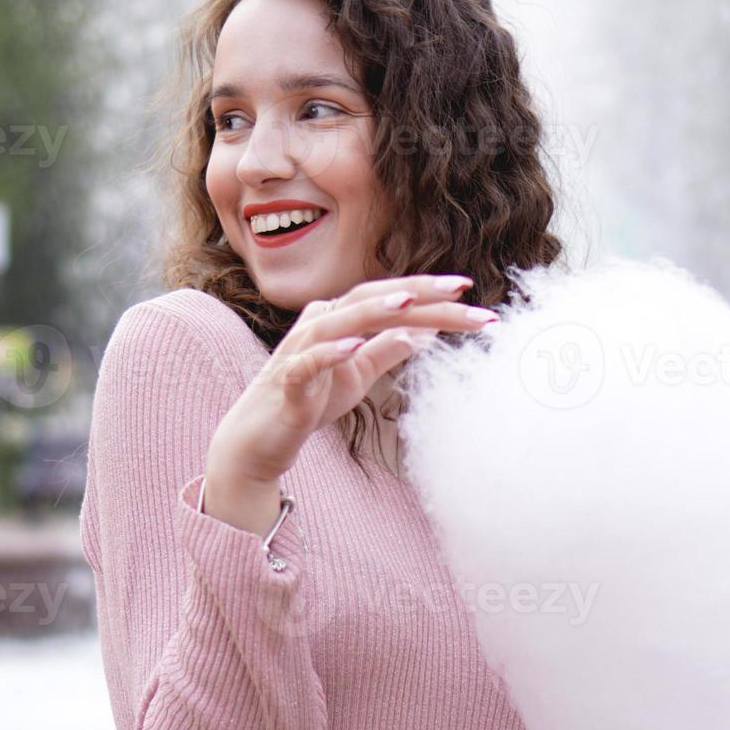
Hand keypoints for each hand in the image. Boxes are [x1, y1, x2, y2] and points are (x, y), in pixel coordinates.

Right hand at [203, 273, 497, 509]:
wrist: (260, 439)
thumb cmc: (308, 401)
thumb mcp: (358, 375)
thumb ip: (388, 350)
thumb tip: (426, 332)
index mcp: (341, 318)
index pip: (390, 297)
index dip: (429, 292)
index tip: (470, 292)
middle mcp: (320, 322)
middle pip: (373, 299)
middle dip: (419, 293)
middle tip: (463, 290)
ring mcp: (300, 349)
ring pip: (341, 320)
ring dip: (375, 309)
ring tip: (411, 303)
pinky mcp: (286, 380)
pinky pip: (308, 362)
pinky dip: (330, 352)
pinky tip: (353, 346)